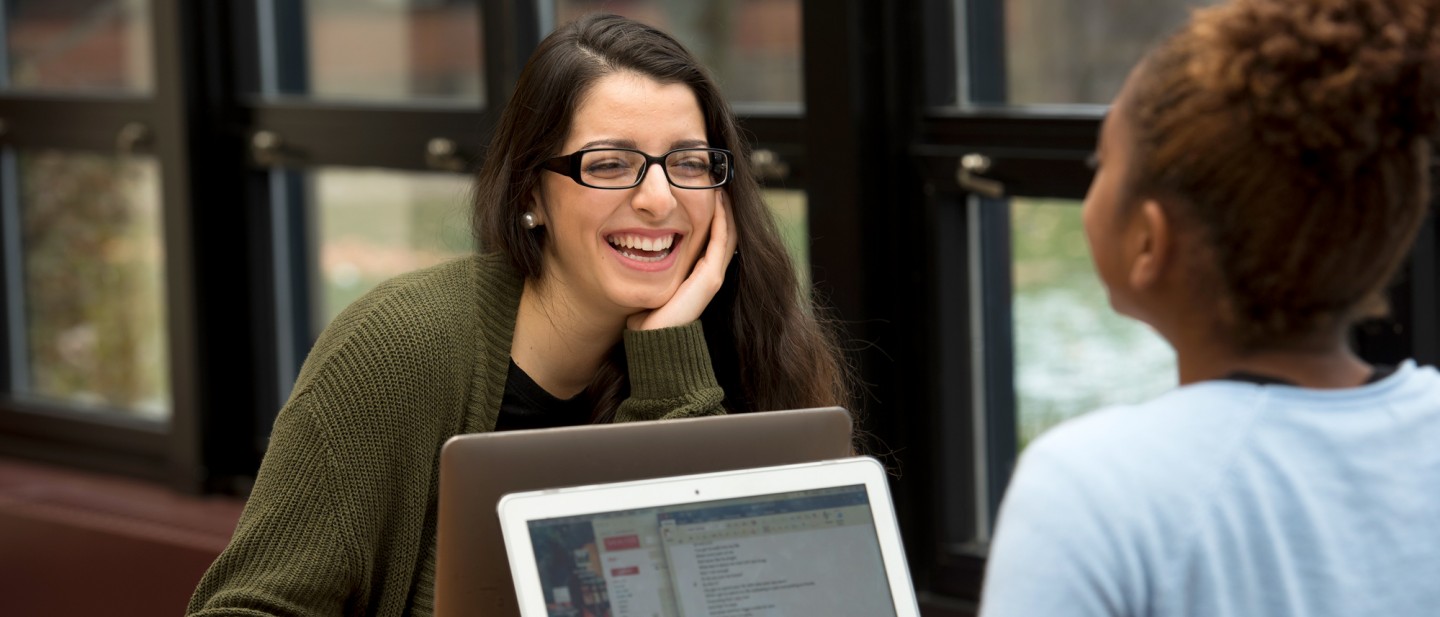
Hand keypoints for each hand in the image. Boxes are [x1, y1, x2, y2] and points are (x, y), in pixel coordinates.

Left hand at [628, 191, 737, 330]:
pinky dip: (722, 219)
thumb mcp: (651, 281)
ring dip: (726, 208)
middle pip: (725, 232)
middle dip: (723, 206)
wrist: (653, 338)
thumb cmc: (647, 313)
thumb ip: (652, 264)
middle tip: (716, 181)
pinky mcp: (710, 279)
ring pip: (728, 233)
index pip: (714, 236)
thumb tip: (637, 246)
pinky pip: (721, 241)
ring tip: (720, 185)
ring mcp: (713, 276)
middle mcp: (710, 273)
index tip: (704, 189)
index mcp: (698, 274)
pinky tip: (718, 199)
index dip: (713, 213)